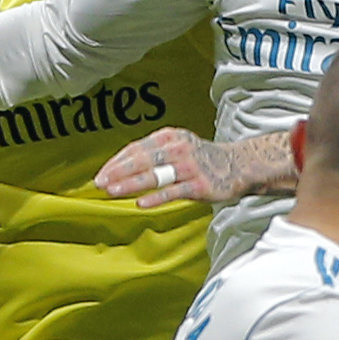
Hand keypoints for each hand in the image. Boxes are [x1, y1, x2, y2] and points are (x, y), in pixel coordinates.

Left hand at [97, 127, 252, 207]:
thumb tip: (121, 169)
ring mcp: (189, 166)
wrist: (239, 165)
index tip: (101, 174)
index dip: (116, 162)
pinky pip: (174, 192)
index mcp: (169, 136)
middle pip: (142, 160)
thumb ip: (153, 154)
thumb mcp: (178, 147)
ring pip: (155, 175)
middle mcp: (178, 148)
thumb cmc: (202, 159)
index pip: (136, 148)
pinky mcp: (200, 185)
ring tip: (112, 191)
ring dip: (131, 183)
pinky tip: (140, 203)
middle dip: (118, 172)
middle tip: (99, 183)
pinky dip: (156, 197)